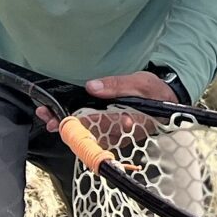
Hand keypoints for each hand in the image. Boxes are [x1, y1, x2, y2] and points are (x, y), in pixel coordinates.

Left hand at [35, 70, 177, 141]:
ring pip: (88, 132)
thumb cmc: (157, 93)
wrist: (169, 100)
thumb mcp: (141, 83)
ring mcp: (115, 133)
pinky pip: (91, 129)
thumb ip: (118, 85)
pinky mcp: (112, 129)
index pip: (99, 127)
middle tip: (47, 117)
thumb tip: (92, 86)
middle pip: (89, 132)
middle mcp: (119, 132)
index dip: (79, 126)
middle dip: (67, 126)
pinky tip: (60, 116)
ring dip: (67, 124)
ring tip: (47, 115)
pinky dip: (75, 123)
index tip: (62, 122)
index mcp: (127, 123)